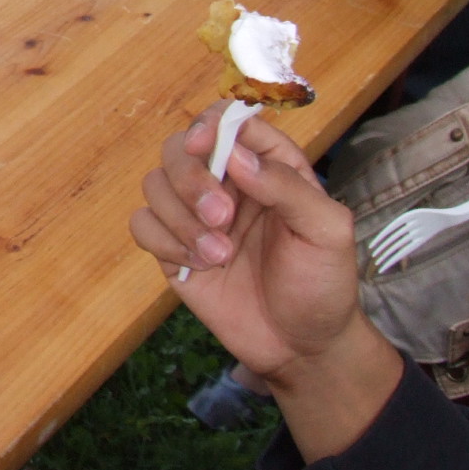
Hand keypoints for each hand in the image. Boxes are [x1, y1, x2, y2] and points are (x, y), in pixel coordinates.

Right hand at [133, 103, 365, 381]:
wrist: (301, 347)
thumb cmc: (322, 284)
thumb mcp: (326, 231)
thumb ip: (285, 186)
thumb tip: (237, 154)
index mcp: (268, 166)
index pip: (229, 121)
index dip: (211, 125)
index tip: (206, 145)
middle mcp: (227, 183)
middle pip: (180, 148)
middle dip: (191, 180)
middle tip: (220, 218)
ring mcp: (195, 216)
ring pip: (155, 184)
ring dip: (180, 219)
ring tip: (218, 255)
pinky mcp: (172, 248)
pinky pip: (143, 225)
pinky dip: (163, 242)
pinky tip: (199, 266)